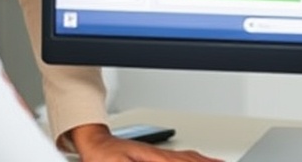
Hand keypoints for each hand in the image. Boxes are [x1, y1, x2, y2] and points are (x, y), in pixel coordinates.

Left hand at [69, 123, 222, 161]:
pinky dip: (200, 159)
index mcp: (157, 159)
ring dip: (207, 161)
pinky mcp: (159, 155)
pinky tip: (203, 159)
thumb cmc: (103, 157)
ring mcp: (163, 153)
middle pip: (193, 160)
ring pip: (192, 158)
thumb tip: (165, 160)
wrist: (94, 142)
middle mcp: (163, 155)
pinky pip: (186, 156)